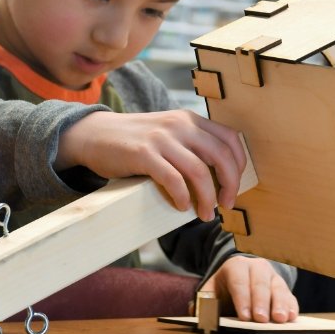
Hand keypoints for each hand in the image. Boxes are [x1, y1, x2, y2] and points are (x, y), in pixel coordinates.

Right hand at [56, 110, 246, 221]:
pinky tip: (181, 206)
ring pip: (199, 171)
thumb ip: (192, 146)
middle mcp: (179, 125)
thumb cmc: (135, 141)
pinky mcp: (143, 154)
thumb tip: (220, 179)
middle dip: (230, 185)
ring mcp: (161, 138)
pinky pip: (173, 179)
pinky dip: (182, 197)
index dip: (239, 165)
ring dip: (207, 198)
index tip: (235, 186)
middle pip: (221, 156)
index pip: (230, 138)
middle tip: (226, 205)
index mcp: (190, 119)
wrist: (95, 134)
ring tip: (204, 214)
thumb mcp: (169, 134)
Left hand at [199, 255, 298, 322]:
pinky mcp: (284, 287)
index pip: (239, 281)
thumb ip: (204, 300)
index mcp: (236, 266)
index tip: (244, 316)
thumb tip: (194, 312)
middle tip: (261, 319)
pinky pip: (290, 296)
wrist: (242, 276)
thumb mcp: (212, 289)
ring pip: (278, 288)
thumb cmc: (225, 287)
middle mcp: (257, 268)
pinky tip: (292, 317)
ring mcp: (272, 277)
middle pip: (260, 284)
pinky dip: (291, 306)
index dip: (242, 298)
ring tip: (280, 319)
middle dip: (261, 302)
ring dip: (280, 304)